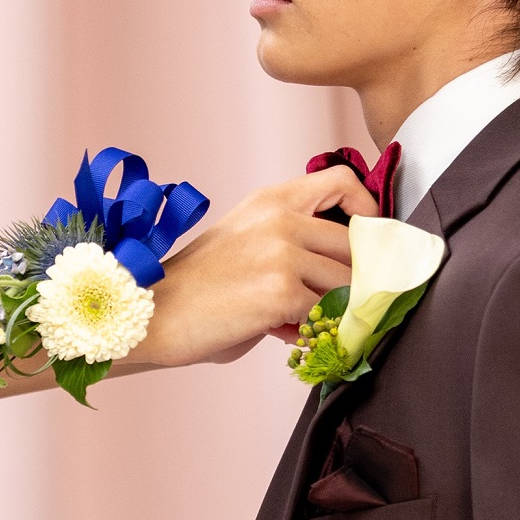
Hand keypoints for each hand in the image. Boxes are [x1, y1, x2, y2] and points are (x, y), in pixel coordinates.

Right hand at [122, 166, 378, 366]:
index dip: (366, 211)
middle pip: (355, 246)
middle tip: (340, 304)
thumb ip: (293, 251)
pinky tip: (293, 337)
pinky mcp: (281, 291)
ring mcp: (283, 253)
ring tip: (310, 324)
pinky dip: (318, 332)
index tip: (365, 241)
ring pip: (347, 285)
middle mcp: (281, 218)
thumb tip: (338, 283)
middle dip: (354, 280)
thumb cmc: (196, 287)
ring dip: (336, 310)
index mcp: (271, 200)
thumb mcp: (245, 245)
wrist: (153, 313)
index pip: (342, 182)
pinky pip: (326, 316)